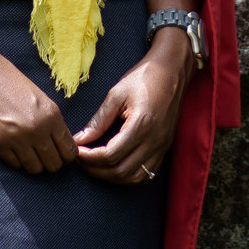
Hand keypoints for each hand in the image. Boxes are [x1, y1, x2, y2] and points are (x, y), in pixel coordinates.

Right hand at [0, 42, 79, 174]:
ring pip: (35, 169)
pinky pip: (15, 165)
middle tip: (41, 153)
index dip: (65, 155)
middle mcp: (38, 129)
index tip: (57, 151)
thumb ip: (50, 120)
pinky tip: (12, 147)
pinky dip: (16, 160)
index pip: (69, 151)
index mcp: (51, 115)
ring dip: (33, 163)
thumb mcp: (38, 96)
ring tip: (26, 151)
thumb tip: (59, 143)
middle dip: (50, 162)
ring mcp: (17, 138)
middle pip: (54, 165)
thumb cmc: (8, 79)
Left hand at [74, 35, 188, 183]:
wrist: (171, 72)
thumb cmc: (144, 78)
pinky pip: (145, 173)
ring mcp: (161, 147)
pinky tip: (115, 166)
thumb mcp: (116, 94)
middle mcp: (154, 141)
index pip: (111, 155)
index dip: (90, 158)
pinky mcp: (164, 148)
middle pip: (121, 171)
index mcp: (141, 125)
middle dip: (96, 170)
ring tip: (95, 165)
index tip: (76, 151)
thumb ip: (98, 120)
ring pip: (134, 177)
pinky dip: (128, 175)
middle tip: (81, 160)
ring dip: (111, 176)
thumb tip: (80, 139)